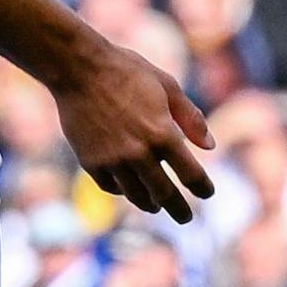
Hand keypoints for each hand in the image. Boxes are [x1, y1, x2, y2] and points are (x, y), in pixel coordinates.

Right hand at [50, 42, 214, 222]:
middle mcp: (138, 153)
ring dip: (149, 203)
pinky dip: (121, 190)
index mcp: (163, 134)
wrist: (77, 69)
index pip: (192, 175)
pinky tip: (127, 187)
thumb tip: (210, 146)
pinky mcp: (89, 161)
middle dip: (179, 210)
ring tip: (155, 206)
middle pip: (165, 195)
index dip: (203, 188)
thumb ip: (191, 118)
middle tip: (185, 218)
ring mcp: (112, 159)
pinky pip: (110, 186)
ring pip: (136, 195)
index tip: (207, 193)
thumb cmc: (126, 71)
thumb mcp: (167, 86)